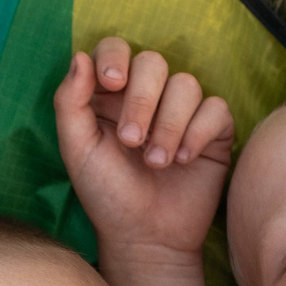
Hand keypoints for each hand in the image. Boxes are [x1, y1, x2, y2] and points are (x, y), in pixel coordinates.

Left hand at [55, 36, 235, 268]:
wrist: (146, 236)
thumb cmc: (107, 195)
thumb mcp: (77, 150)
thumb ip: (70, 102)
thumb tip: (79, 56)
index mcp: (111, 95)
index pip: (115, 49)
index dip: (115, 57)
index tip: (112, 82)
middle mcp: (148, 96)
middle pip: (153, 62)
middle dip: (142, 100)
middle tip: (130, 141)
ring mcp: (182, 111)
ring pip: (186, 84)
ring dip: (169, 124)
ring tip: (157, 163)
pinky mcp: (213, 130)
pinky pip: (216, 108)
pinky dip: (199, 132)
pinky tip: (184, 160)